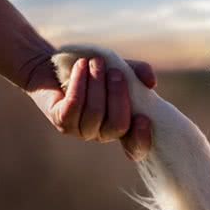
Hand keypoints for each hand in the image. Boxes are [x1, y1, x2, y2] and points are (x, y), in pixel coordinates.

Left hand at [24, 55, 155, 160]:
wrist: (58, 64)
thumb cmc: (95, 70)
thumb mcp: (121, 68)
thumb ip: (138, 73)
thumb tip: (151, 83)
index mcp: (121, 125)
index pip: (135, 147)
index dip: (141, 140)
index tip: (144, 119)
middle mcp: (101, 133)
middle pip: (117, 125)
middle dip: (118, 97)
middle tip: (115, 72)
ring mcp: (80, 130)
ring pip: (95, 113)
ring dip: (97, 84)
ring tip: (96, 62)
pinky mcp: (61, 121)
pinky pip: (74, 105)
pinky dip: (80, 83)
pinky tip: (81, 66)